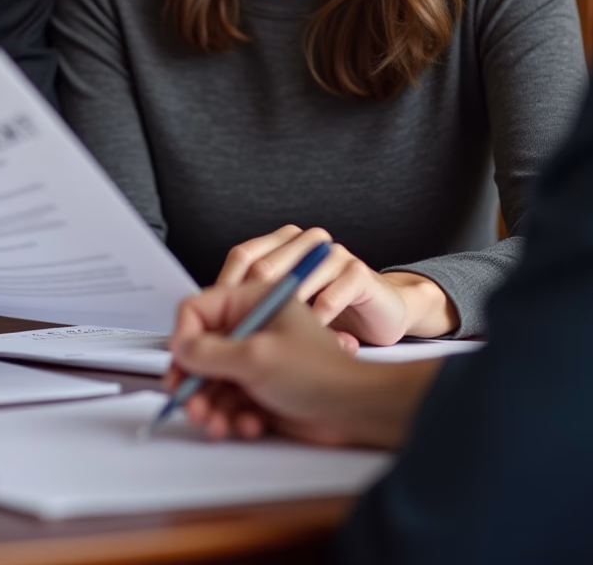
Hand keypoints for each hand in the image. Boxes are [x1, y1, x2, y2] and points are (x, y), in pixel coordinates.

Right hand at [167, 281, 437, 448]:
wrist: (355, 411)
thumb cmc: (321, 373)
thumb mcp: (257, 356)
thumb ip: (211, 352)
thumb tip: (180, 348)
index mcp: (253, 300)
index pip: (199, 308)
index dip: (184, 336)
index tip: (180, 362)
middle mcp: (251, 325)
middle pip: (200, 348)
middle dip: (194, 380)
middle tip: (190, 402)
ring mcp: (254, 357)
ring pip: (211, 380)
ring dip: (210, 404)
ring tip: (215, 422)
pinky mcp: (259, 387)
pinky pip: (229, 400)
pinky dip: (231, 415)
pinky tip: (246, 424)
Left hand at [217, 226, 458, 344]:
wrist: (382, 316)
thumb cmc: (327, 315)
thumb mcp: (285, 313)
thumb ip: (253, 311)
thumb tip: (210, 327)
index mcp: (282, 246)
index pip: (243, 257)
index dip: (225, 290)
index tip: (217, 325)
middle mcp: (305, 245)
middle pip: (265, 267)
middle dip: (251, 310)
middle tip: (243, 343)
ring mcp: (333, 256)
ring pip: (296, 281)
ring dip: (284, 320)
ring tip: (277, 347)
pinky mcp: (359, 274)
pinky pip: (332, 296)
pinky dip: (319, 322)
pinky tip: (314, 340)